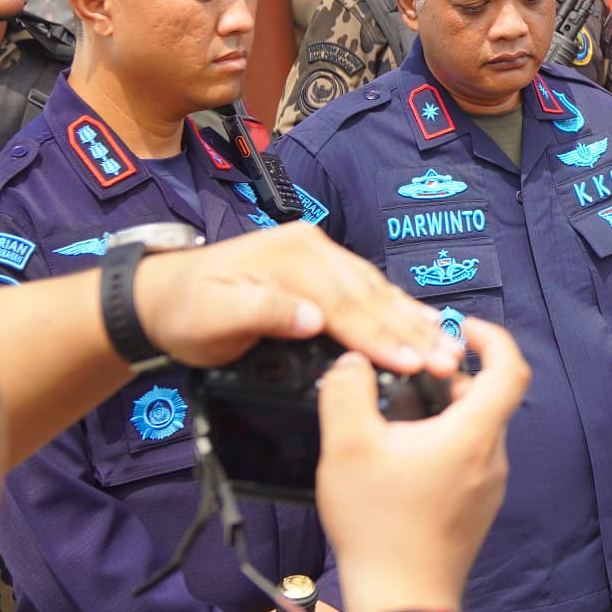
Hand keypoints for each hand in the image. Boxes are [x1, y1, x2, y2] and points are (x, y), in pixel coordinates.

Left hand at [129, 222, 456, 382]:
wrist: (160, 294)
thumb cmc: (184, 311)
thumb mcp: (210, 317)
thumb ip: (262, 312)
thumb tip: (313, 319)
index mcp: (289, 258)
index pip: (344, 304)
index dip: (380, 337)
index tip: (412, 363)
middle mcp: (312, 249)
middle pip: (371, 296)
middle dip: (412, 332)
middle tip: (450, 361)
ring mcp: (320, 255)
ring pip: (378, 292)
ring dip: (415, 323)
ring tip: (451, 348)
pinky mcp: (323, 268)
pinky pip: (370, 290)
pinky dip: (401, 310)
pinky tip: (426, 323)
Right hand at [316, 316, 528, 611]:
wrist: (401, 602)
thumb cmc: (379, 525)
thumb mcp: (347, 448)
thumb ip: (347, 391)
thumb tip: (354, 362)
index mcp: (475, 434)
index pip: (509, 366)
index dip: (490, 336)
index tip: (459, 326)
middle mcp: (492, 457)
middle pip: (484, 397)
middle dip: (445, 377)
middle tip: (401, 375)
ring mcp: (487, 487)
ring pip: (472, 430)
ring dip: (438, 413)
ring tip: (390, 418)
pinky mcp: (475, 510)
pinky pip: (464, 460)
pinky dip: (438, 444)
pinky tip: (396, 459)